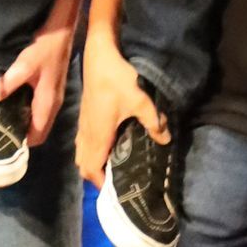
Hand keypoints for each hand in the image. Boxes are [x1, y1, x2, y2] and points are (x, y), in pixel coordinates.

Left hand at [0, 22, 73, 142]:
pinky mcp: (51, 88)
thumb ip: (6, 83)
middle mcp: (53, 104)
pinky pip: (38, 109)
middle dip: (21, 135)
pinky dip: (26, 111)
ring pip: (39, 120)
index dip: (23, 143)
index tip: (4, 142)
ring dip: (24, 123)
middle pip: (39, 130)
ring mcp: (53, 97)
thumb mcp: (24, 65)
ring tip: (2, 119)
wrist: (61, 31)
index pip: (38, 136)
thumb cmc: (45, 49)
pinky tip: (11, 103)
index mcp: (48, 104)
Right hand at [75, 37, 167, 186]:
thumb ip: (153, 121)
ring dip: (92, 163)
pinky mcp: (84, 115)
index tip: (115, 191)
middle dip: (96, 177)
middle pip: (83, 165)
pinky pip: (82, 143)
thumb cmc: (117, 78)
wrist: (99, 56)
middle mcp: (87, 133)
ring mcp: (83, 124)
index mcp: (98, 134)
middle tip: (115, 181)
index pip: (91, 168)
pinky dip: (91, 151)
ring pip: (81, 153)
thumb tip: (166, 140)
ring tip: (111, 167)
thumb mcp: (140, 100)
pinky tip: (106, 146)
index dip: (100, 183)